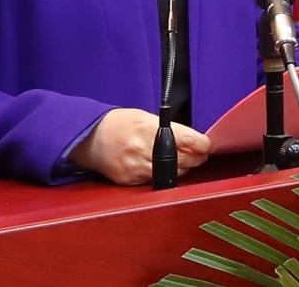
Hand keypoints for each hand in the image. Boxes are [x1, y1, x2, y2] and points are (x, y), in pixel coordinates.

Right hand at [69, 107, 212, 185]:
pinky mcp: (131, 181)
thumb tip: (191, 140)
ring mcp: (137, 167)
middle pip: (184, 160)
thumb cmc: (118, 123)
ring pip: (173, 174)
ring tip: (184, 160)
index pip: (187, 139)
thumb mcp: (144, 117)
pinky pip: (156, 181)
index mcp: (149, 128)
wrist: (90, 137)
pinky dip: (164, 175)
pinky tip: (163, 168)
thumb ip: (167, 128)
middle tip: (201, 154)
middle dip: (197, 157)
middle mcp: (144, 148)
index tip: (209, 144)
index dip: (203, 144)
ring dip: (182, 168)